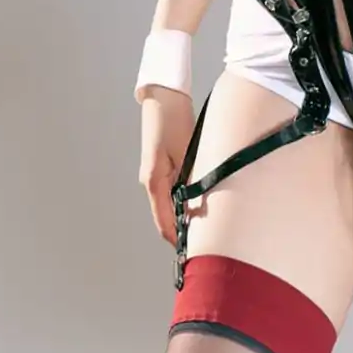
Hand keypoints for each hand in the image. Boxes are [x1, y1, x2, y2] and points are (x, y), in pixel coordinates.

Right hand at [137, 85, 196, 243]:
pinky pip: (170, 195)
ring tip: (201, 232)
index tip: (190, 253)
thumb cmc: (174, 122)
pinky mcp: (161, 169)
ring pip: (168, 207)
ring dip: (182, 219)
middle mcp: (151, 182)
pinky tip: (195, 208)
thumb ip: (191, 182)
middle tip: (201, 248)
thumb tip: (197, 207)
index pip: (165, 221)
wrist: (165, 99)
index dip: (177, 239)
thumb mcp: (187, 154)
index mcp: (154, 181)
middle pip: (165, 217)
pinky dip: (182, 205)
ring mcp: (154, 176)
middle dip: (181, 233)